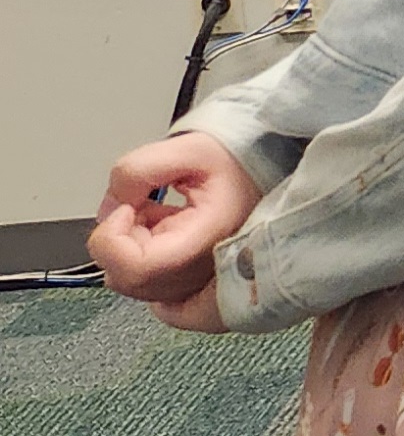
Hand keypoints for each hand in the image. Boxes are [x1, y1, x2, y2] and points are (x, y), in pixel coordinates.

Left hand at [89, 133, 253, 330]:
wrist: (261, 173)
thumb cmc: (233, 163)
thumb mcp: (187, 149)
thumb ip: (137, 170)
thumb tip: (111, 207)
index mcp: (208, 237)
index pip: (137, 267)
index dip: (114, 238)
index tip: (126, 207)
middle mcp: (206, 271)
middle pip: (127, 278)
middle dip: (117, 239)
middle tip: (137, 206)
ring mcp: (199, 284)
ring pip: (130, 283)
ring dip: (127, 247)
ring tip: (153, 215)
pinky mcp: (192, 286)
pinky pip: (144, 286)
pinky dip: (136, 258)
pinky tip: (158, 232)